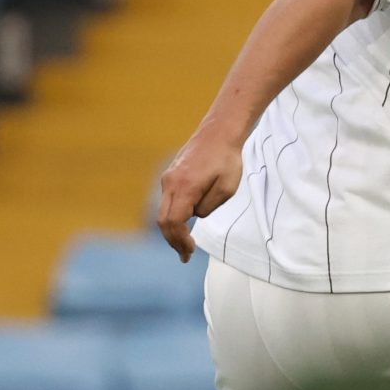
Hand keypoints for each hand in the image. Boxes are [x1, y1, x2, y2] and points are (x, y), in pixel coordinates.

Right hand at [154, 130, 242, 261]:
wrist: (218, 133)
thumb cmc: (227, 160)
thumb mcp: (227, 189)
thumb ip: (208, 207)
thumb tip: (195, 215)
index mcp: (185, 187)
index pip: (174, 222)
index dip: (180, 241)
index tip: (190, 252)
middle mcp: (171, 183)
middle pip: (163, 221)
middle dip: (173, 241)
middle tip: (185, 256)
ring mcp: (168, 179)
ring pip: (162, 212)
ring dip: (171, 231)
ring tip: (184, 246)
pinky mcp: (170, 177)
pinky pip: (167, 203)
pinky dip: (172, 218)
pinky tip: (183, 227)